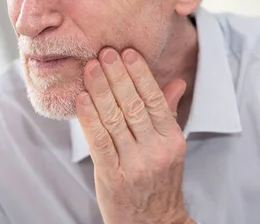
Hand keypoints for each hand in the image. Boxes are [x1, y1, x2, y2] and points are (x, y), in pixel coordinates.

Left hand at [76, 48, 192, 223]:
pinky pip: (99, 141)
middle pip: (134, 105)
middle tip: (104, 52)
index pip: (154, 100)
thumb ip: (168, 112)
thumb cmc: (158, 180)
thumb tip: (177, 81)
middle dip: (117, 76)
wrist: (151, 223)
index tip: (127, 53)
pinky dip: (89, 117)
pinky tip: (82, 98)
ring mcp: (134, 164)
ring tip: (90, 68)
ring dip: (100, 90)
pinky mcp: (112, 175)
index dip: (140, 74)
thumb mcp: (170, 146)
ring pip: (115, 120)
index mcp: (172, 140)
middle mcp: (156, 151)